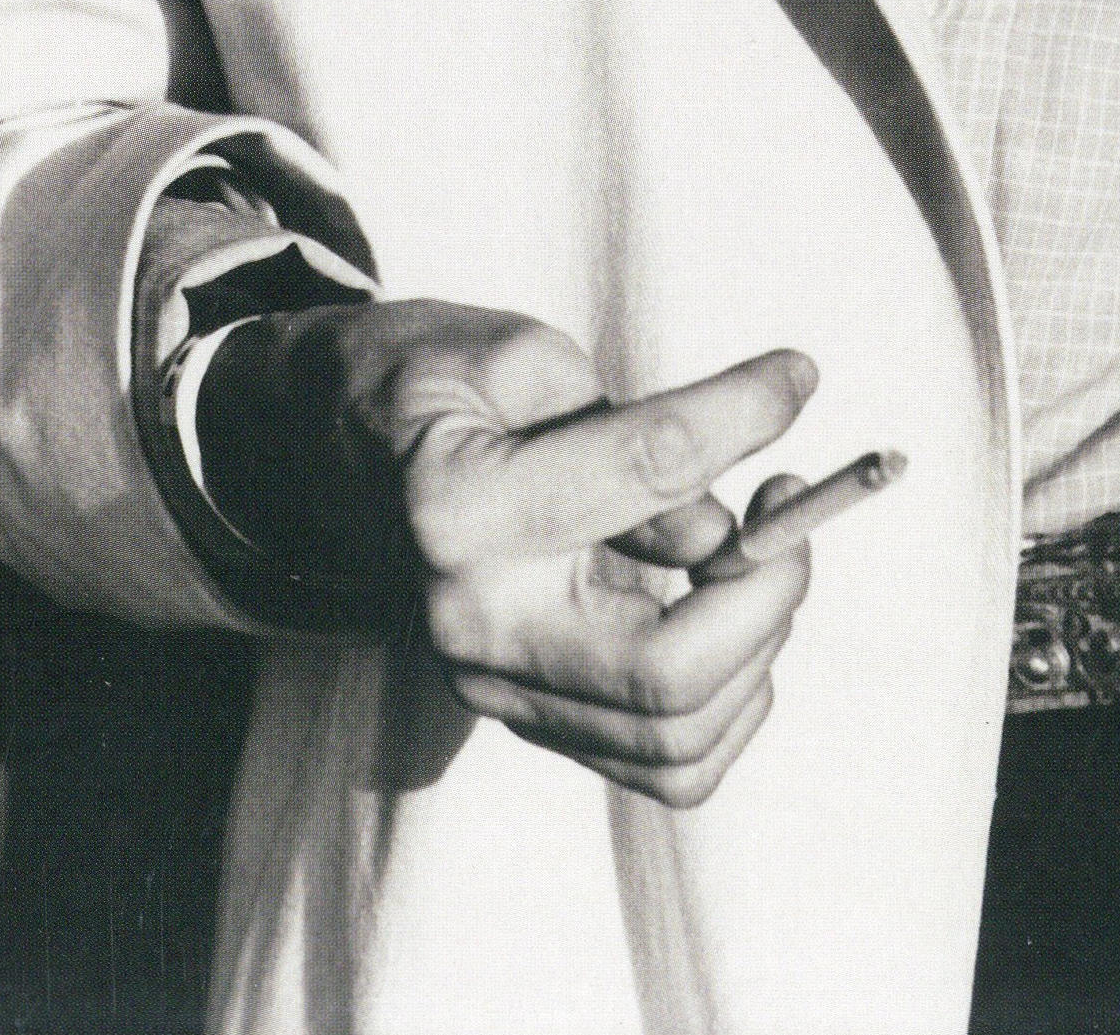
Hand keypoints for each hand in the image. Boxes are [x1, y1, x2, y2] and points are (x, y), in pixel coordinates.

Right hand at [199, 299, 891, 807]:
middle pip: (669, 669)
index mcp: (458, 506)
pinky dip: (728, 705)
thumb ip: (624, 425)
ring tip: (758, 555)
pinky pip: (663, 765)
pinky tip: (730, 620)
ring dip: (757, 646)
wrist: (325, 450)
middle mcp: (471, 621)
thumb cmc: (424, 384)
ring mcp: (494, 685)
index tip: (795, 373)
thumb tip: (722, 528)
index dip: (739, 413)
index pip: (643, 471)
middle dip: (767, 589)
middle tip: (787, 507)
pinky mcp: (521, 714)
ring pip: (677, 735)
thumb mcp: (513, 353)